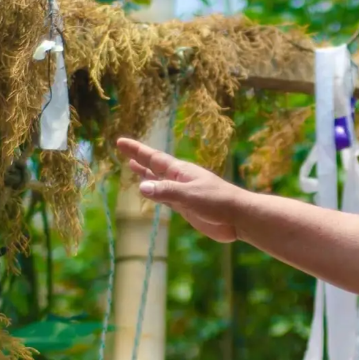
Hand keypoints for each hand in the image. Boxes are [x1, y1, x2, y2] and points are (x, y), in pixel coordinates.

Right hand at [117, 138, 241, 242]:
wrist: (238, 217)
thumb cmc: (217, 201)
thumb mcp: (189, 195)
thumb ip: (166, 191)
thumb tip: (142, 186)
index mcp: (181, 171)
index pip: (153, 158)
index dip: (137, 150)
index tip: (121, 142)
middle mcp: (179, 179)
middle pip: (154, 167)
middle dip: (138, 158)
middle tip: (123, 149)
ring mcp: (183, 193)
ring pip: (158, 182)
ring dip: (145, 174)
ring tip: (132, 167)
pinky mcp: (186, 207)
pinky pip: (165, 197)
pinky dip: (155, 193)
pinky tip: (150, 191)